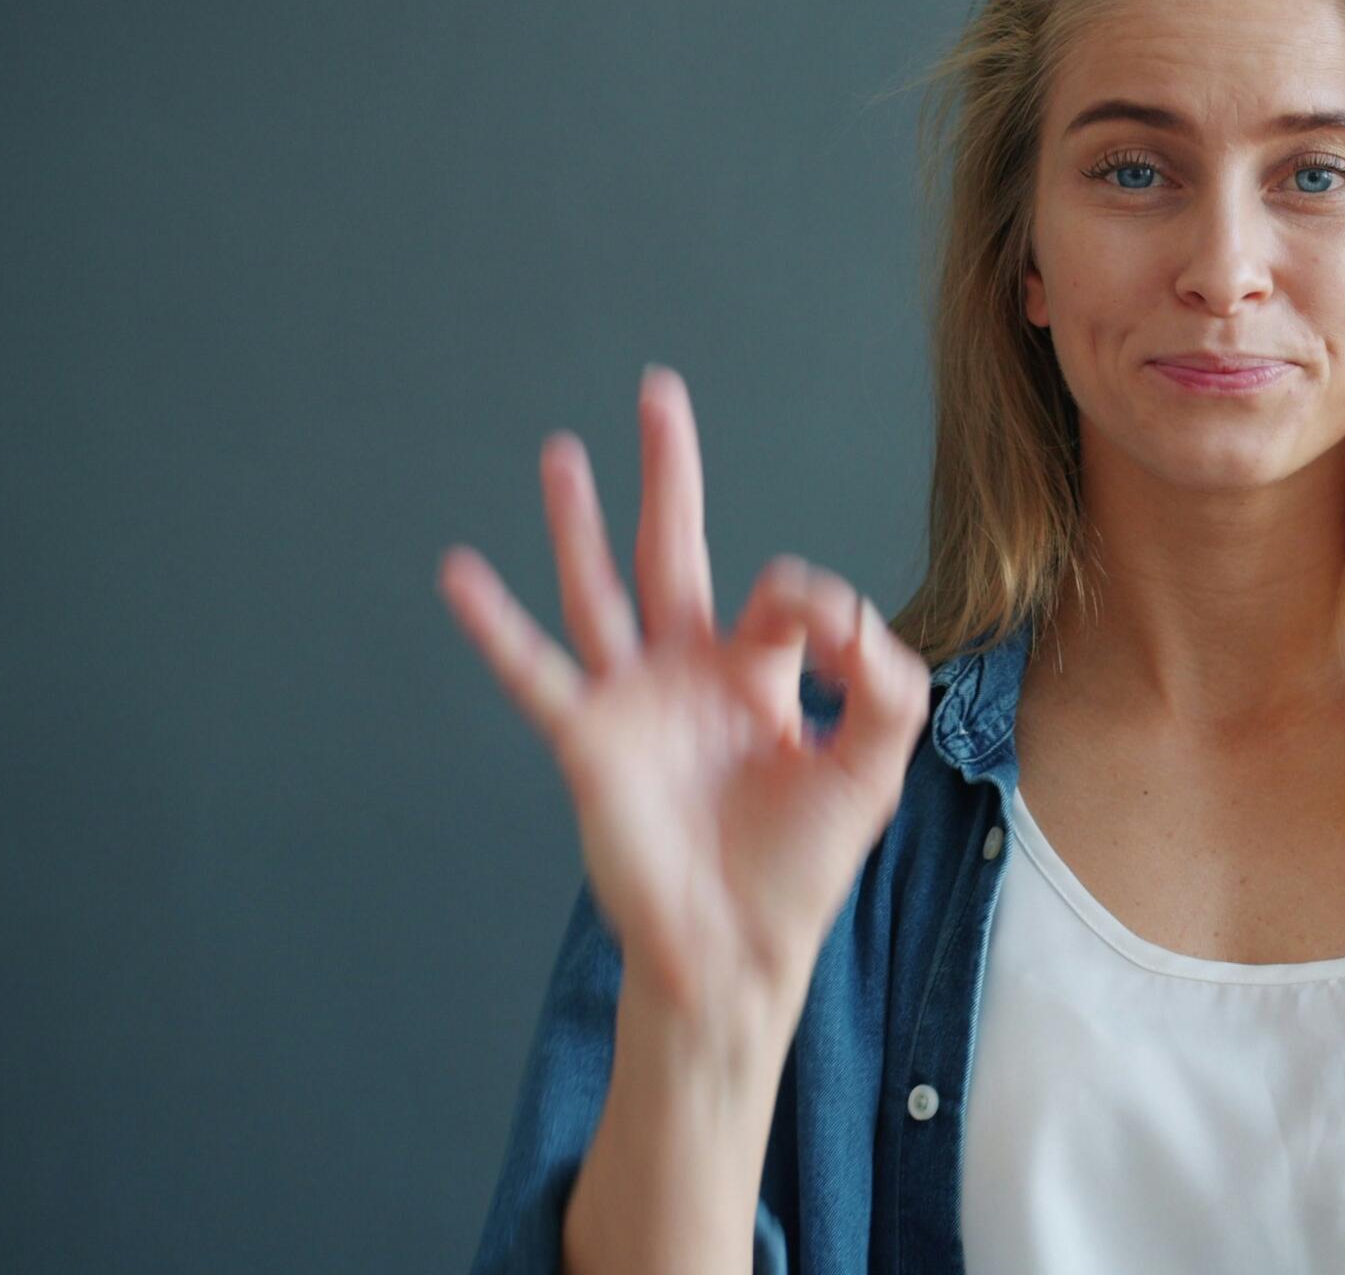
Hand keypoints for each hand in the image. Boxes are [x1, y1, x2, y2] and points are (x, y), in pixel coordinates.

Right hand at [437, 363, 930, 1030]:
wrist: (739, 951)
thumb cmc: (800, 869)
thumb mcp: (873, 765)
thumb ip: (884, 681)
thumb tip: (845, 612)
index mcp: (759, 676)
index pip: (783, 594)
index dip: (817, 606)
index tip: (835, 648)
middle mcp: (689, 674)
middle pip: (676, 549)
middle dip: (670, 474)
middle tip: (659, 394)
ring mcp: (633, 702)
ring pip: (600, 589)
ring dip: (578, 521)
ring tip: (560, 451)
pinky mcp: (589, 741)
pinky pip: (535, 671)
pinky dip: (495, 624)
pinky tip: (459, 572)